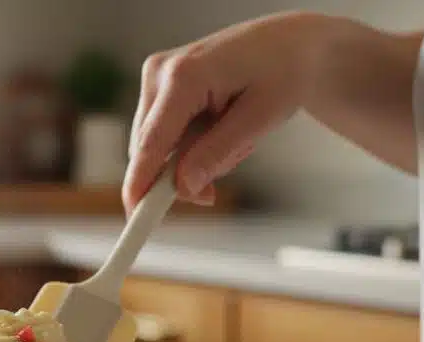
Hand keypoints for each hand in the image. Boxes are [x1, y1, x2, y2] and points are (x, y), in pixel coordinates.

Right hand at [124, 11, 331, 210]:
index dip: (140, 184)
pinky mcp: (159, 87)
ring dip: (191, 158)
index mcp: (184, 76)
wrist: (290, 42)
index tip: (133, 217)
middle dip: (180, 176)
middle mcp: (160, 72)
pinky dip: (190, 146)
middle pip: (150, 150)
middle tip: (216, 190)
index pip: (152, 142)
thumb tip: (184, 187)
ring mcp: (156, 77)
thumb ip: (218, 153)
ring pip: (156, 147)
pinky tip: (220, 129)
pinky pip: (164, 136)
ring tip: (234, 138)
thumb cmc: (284, 70)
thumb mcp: (260, 118)